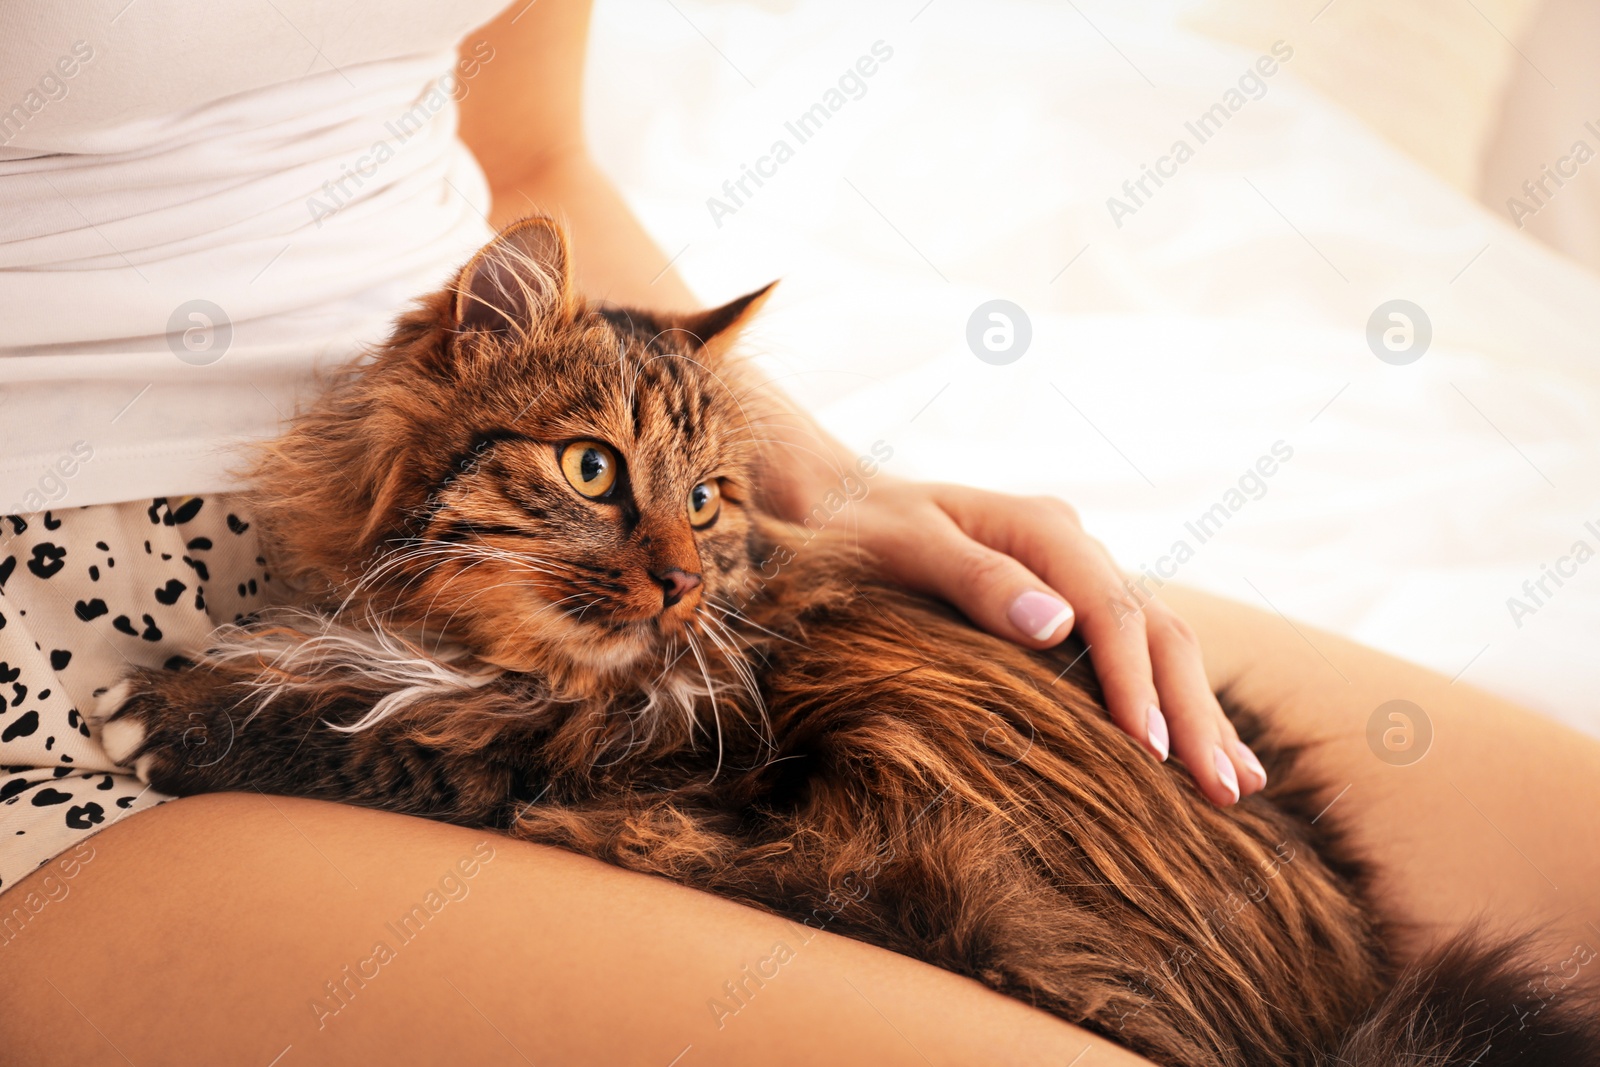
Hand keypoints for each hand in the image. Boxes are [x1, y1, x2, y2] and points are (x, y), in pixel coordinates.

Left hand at [813, 477, 1266, 806]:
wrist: (835, 503)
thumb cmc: (855, 530)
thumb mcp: (901, 547)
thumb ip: (975, 579)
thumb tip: (1055, 625)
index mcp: (1041, 529)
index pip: (1111, 610)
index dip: (1135, 682)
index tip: (1153, 751)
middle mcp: (1074, 548)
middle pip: (1156, 630)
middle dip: (1192, 712)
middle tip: (1221, 791)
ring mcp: (1078, 578)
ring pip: (1162, 646)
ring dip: (1199, 714)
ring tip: (1237, 787)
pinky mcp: (1071, 607)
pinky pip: (1138, 655)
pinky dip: (1175, 703)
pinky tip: (1207, 749)